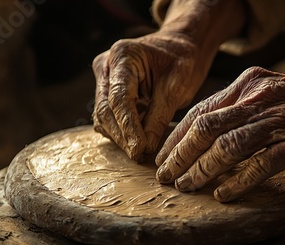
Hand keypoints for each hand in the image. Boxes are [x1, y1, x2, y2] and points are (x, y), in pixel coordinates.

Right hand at [92, 32, 203, 160]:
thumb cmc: (181, 62)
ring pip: (103, 116)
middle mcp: (106, 66)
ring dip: (120, 137)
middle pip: (106, 109)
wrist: (180, 48)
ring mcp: (104, 79)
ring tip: (141, 151)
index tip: (139, 149)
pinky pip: (109, 117)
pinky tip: (138, 142)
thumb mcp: (176, 87)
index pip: (119, 98)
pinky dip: (122, 132)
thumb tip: (144, 147)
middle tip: (140, 155)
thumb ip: (159, 116)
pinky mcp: (107, 92)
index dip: (128, 127)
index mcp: (123, 56)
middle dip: (122, 136)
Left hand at [155, 66, 284, 201]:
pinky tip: (224, 193)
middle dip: (181, 155)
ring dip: (203, 169)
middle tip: (166, 177)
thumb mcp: (269, 94)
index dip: (176, 136)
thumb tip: (208, 134)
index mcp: (247, 85)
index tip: (162, 157)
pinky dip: (240, 179)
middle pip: (207, 128)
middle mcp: (257, 99)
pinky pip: (263, 162)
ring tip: (188, 187)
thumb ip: (241, 108)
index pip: (200, 112)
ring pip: (229, 145)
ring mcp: (278, 119)